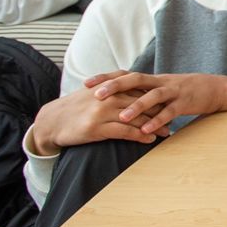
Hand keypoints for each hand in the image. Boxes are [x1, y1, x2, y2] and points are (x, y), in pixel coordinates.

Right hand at [28, 87, 166, 155]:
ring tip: (168, 132)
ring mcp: (102, 112)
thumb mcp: (94, 94)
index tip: (170, 105)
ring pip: (136, 118)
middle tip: (175, 119)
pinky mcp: (97, 128)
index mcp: (109, 88)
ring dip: (154, 125)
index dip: (156, 98)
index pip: (138, 91)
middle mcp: (108, 97)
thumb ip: (114, 90)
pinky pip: (125, 132)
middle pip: (141, 104)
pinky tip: (150, 139)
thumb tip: (134, 92)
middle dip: (160, 111)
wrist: (51, 122)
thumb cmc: (75, 108)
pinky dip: (140, 136)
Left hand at [90, 72, 226, 134]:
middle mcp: (160, 82)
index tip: (86, 83)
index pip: (125, 74)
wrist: (215, 88)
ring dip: (136, 106)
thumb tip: (118, 100)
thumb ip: (143, 93)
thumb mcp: (162, 89)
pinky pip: (170, 112)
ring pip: (152, 96)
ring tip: (122, 118)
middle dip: (115, 87)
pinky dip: (158, 121)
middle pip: (135, 79)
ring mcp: (173, 91)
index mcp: (152, 79)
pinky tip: (146, 131)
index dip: (106, 77)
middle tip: (97, 96)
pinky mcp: (186, 102)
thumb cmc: (184, 91)